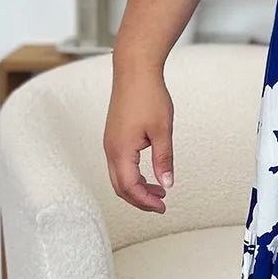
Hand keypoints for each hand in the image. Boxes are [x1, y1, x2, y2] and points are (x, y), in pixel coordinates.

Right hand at [103, 71, 174, 212]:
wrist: (134, 72)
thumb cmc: (148, 96)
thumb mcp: (163, 131)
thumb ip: (164, 159)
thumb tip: (167, 183)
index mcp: (121, 150)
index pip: (130, 187)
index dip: (146, 201)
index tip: (162, 206)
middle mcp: (110, 149)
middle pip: (120, 187)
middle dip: (140, 199)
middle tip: (160, 204)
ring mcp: (110, 143)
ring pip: (118, 176)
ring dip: (136, 187)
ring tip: (159, 190)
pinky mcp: (113, 137)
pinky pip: (119, 164)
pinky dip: (132, 175)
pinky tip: (149, 173)